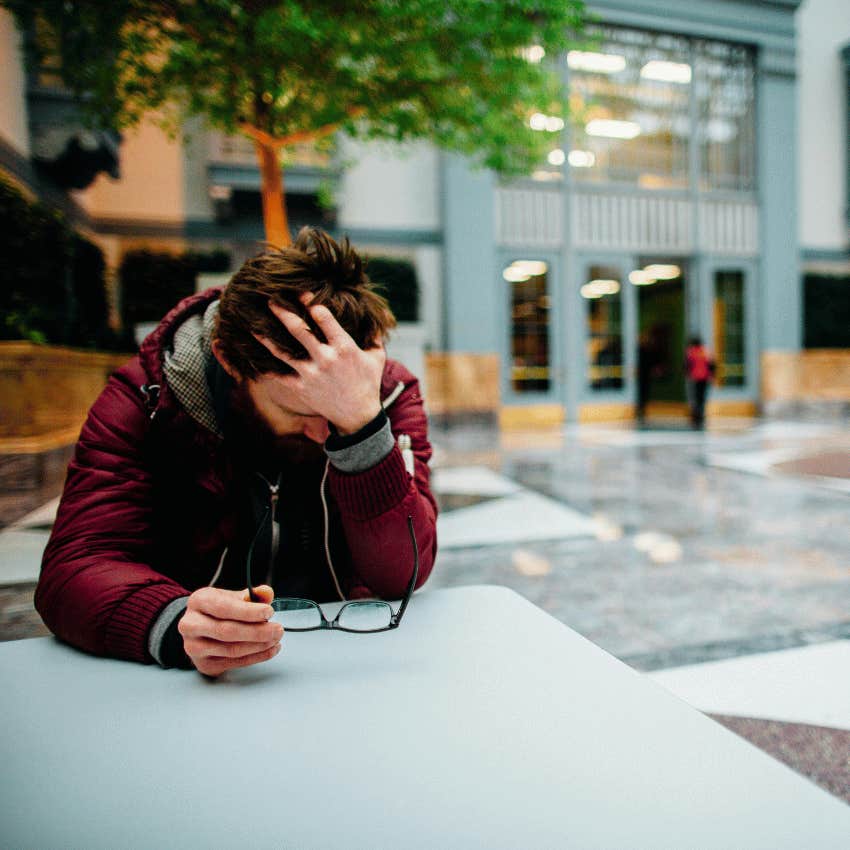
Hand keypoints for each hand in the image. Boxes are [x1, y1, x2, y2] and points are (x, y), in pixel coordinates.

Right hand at [178, 585, 282, 676]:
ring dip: (259, 646)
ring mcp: (194, 647)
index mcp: (198, 601)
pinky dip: (257, 657)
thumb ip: (252, 595)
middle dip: (257, 631)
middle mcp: (191, 625)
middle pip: (227, 631)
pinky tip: (270, 649)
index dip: (248, 612)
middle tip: (278, 629)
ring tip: (275, 639)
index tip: (269, 612)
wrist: (198, 627)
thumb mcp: (232, 596)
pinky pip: (234, 663)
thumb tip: (266, 593)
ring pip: (231, 649)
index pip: (224, 608)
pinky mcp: (203, 664)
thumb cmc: (217, 610)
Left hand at [255, 295, 384, 434]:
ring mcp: (311, 374)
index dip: (310, 302)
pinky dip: (265, 367)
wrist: (358, 416)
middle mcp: (325, 359)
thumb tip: (375, 315)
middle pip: (298, 330)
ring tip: (253, 325)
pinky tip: (252, 358)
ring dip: (266, 337)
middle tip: (270, 299)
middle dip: (283, 312)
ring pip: (282, 352)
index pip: (324, 317)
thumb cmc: (368, 383)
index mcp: (344, 347)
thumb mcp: (376, 358)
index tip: (300, 292)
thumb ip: (374, 336)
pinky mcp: (301, 388)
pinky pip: (279, 376)